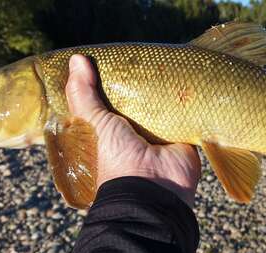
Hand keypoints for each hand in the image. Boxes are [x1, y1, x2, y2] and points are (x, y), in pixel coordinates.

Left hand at [65, 54, 200, 205]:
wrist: (154, 187)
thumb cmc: (115, 157)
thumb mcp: (92, 122)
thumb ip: (83, 94)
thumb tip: (77, 59)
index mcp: (111, 131)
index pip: (110, 101)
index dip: (110, 83)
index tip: (112, 59)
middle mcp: (136, 132)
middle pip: (138, 100)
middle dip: (140, 82)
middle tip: (144, 52)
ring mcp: (162, 134)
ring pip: (163, 103)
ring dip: (165, 87)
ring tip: (167, 56)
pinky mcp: (185, 133)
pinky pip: (188, 110)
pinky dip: (188, 97)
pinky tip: (189, 73)